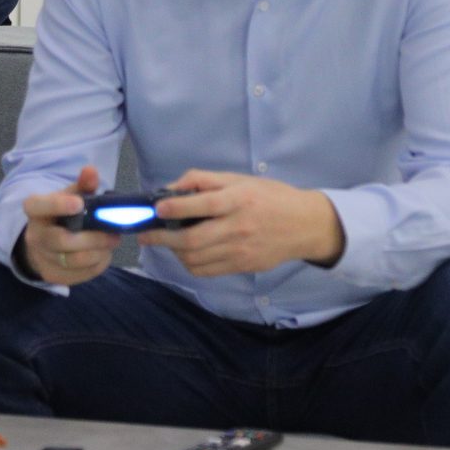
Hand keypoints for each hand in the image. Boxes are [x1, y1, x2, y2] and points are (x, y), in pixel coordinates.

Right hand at [18, 165, 115, 285]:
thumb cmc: (62, 215)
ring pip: (75, 261)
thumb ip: (83, 185)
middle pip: (62, 240)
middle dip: (93, 238)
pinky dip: (98, 264)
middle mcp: (35, 236)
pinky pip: (81, 274)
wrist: (45, 244)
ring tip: (111, 243)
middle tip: (114, 235)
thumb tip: (91, 170)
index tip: (79, 204)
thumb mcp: (71, 196)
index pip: (39, 206)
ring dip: (99, 252)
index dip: (57, 205)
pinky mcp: (54, 276)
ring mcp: (43, 258)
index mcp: (35, 211)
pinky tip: (103, 254)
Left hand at [138, 170, 344, 276]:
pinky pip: (206, 270)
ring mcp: (240, 251)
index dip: (177, 207)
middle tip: (145, 235)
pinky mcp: (242, 266)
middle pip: (193, 239)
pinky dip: (189, 263)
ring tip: (164, 242)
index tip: (156, 209)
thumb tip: (172, 187)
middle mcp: (239, 227)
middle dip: (162, 238)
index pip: (204, 205)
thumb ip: (206, 181)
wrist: (304, 226)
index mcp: (240, 200)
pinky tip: (184, 253)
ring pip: (195, 258)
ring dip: (173, 252)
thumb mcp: (241, 179)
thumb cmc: (270, 197)